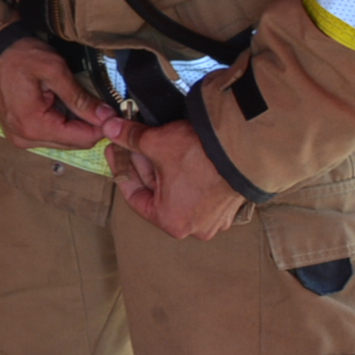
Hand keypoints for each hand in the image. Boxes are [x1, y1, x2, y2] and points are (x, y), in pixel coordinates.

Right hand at [0, 37, 120, 154]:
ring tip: (78, 99)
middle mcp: (26, 139)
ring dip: (75, 124)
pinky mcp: (18, 132)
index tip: (113, 109)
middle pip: (73, 143)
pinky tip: (62, 103)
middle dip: (89, 125)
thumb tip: (107, 117)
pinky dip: (61, 122)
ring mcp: (20, 138)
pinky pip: (49, 134)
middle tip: (99, 102)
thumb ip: (80, 97)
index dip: (102, 125)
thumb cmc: (17, 55)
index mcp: (34, 126)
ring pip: (62, 140)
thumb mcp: (53, 70)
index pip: (82, 139)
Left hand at [106, 117, 245, 240]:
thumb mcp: (156, 143)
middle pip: (157, 191)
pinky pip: (198, 188)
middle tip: (132, 141)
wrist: (246, 148)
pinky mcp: (228, 203)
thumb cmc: (200, 155)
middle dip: (143, 163)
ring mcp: (214, 217)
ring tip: (153, 140)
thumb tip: (109, 128)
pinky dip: (185, 170)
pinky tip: (178, 150)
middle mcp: (194, 226)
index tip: (116, 150)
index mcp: (171, 221)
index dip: (122, 168)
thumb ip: (129, 138)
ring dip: (163, 165)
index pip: (134, 196)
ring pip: (177, 188)